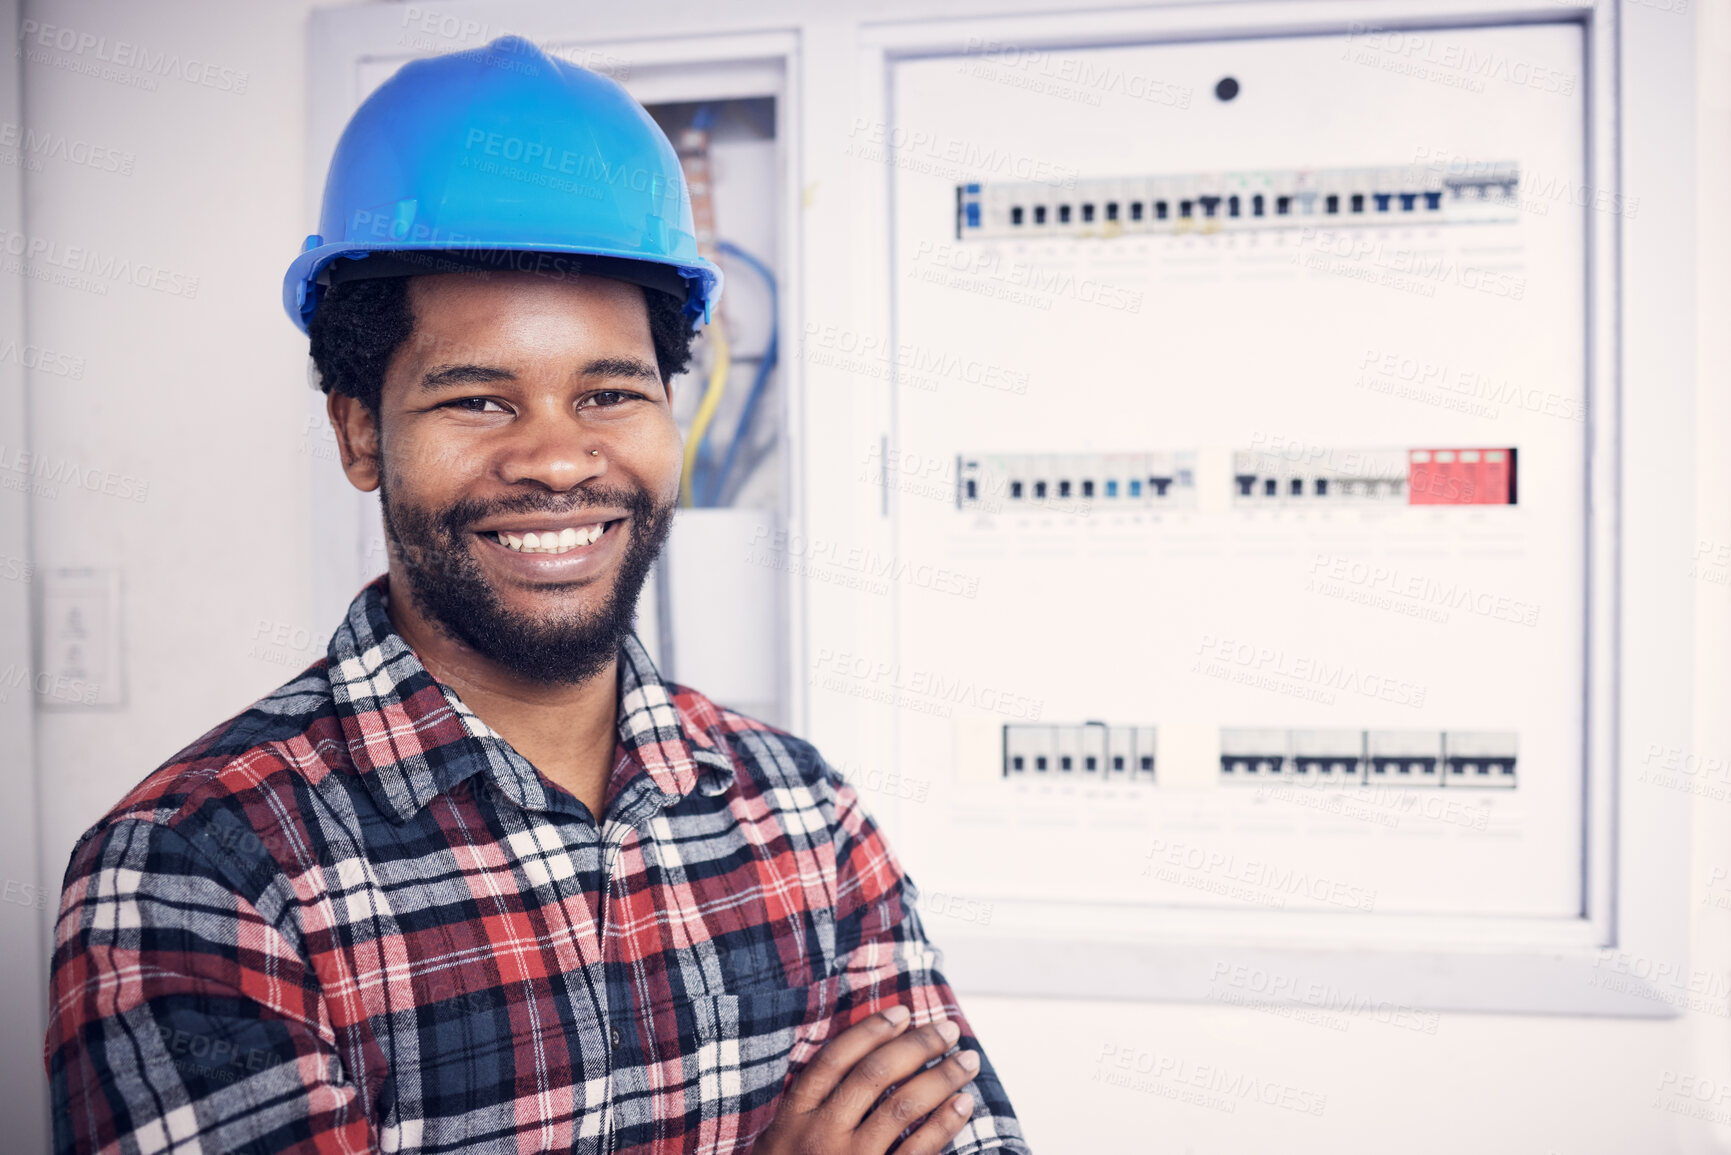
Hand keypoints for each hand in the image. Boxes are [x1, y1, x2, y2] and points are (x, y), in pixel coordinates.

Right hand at [750, 1005, 979, 1154]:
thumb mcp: (781, 1145)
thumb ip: (812, 1107)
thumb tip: (865, 1060)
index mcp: (793, 1117)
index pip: (835, 1059)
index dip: (871, 1030)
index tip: (904, 1012)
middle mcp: (819, 1134)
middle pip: (874, 1075)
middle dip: (917, 1046)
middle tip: (949, 1029)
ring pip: (902, 1106)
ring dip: (940, 1077)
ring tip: (967, 1060)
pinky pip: (918, 1150)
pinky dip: (944, 1123)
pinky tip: (962, 1104)